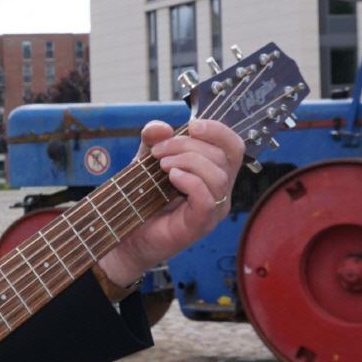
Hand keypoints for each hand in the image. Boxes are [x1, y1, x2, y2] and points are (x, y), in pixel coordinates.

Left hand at [97, 118, 244, 286]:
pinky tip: (171, 177)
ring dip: (187, 161)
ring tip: (162, 166)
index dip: (218, 130)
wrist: (127, 236)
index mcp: (214, 172)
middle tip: (158, 152)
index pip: (233, 146)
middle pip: (223, 156)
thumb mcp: (146, 160)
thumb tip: (161, 127)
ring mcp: (213, 210)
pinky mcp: (200, 224)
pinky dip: (190, 181)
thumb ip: (153, 140)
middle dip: (187, 145)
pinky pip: (207, 198)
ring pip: (218, 176)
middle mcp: (220, 191)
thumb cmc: (143, 200)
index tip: (190, 126)